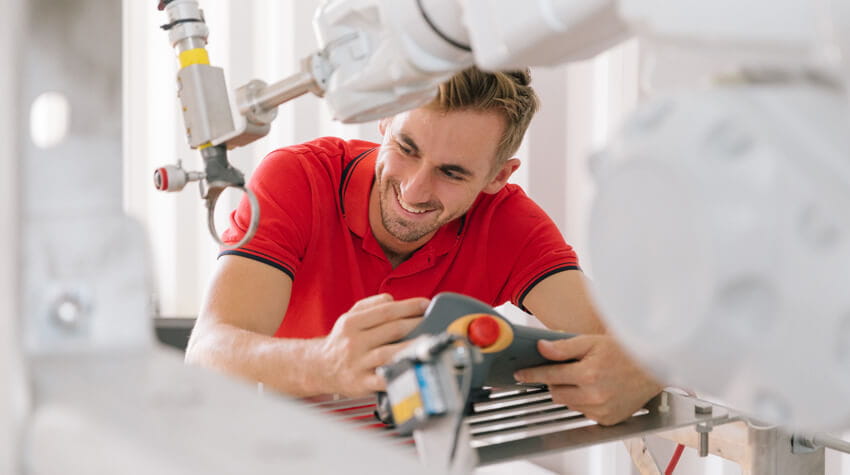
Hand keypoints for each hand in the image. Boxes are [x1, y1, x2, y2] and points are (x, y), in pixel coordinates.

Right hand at [315, 293, 427, 396]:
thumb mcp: (349, 317)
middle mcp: (354, 342)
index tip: (426, 304)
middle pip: (392, 329)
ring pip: (391, 352)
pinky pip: (384, 378)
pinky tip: (413, 367)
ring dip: (414, 346)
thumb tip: (393, 299)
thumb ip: (371, 304)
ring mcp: (358, 363)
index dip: (409, 306)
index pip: (386, 311)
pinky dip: (399, 372)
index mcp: (352, 323)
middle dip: (417, 323)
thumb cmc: (342, 341)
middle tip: (435, 321)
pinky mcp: (362, 383)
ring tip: (430, 341)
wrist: (320, 368)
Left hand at [514, 335, 661, 425]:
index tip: (521, 374)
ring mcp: (601, 410)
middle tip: (567, 370)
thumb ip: (564, 347)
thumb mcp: (592, 341)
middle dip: (556, 382)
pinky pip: (584, 412)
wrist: (654, 367)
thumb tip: (541, 348)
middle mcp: (594, 396)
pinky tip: (596, 389)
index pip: (550, 376)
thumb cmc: (625, 351)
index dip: (533, 374)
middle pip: (556, 393)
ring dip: (570, 392)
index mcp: (588, 374)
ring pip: (569, 404)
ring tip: (586, 377)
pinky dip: (584, 402)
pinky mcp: (608, 420)